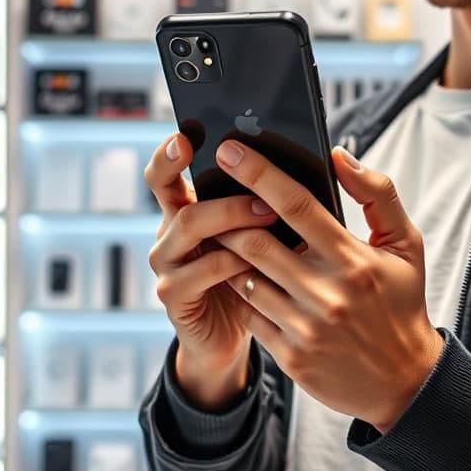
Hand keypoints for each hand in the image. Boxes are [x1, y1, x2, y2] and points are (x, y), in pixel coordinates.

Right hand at [144, 133, 280, 379]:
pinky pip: (199, 271)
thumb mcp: (256, 235)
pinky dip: (230, 262)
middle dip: (216, 179)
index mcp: (186, 208)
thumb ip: (264, 201)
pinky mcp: (175, 296)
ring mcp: (167, 263)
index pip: (165, 171)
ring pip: (188, 225)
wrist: (236, 336)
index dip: (169, 152)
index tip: (185, 135)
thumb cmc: (255, 276)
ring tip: (270, 214)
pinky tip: (257, 262)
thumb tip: (304, 163)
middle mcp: (169, 230)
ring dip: (230, 215)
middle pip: (170, 190)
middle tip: (257, 183)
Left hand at [211, 140, 443, 433]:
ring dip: (228, 254)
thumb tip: (339, 155)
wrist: (404, 382)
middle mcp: (328, 293)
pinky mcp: (291, 356)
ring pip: (245, 279)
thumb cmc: (401, 303)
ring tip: (218, 234)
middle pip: (256, 242)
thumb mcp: (405, 245)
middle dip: (227, 216)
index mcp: (353, 259)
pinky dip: (240, 292)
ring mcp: (306, 328)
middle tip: (211, 195)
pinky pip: (249, 315)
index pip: (297, 205)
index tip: (231, 150)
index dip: (259, 173)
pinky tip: (237, 277)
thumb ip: (377, 194)